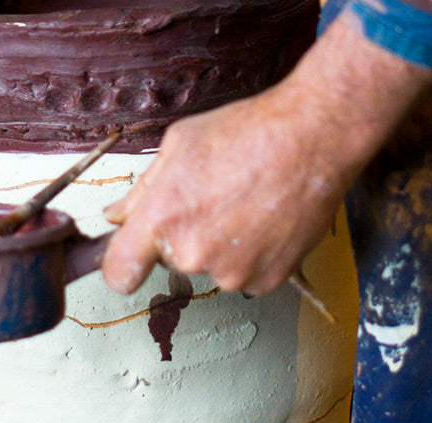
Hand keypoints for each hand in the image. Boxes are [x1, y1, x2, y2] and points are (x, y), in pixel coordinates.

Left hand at [100, 16, 431, 295]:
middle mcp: (193, 255)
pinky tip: (265, 220)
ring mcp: (232, 272)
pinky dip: (252, 255)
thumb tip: (116, 216)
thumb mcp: (179, 145)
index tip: (131, 260)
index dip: (122, 267)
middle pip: (171, 262)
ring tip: (245, 204)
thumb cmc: (248, 132)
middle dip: (183, 236)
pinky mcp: (266, 280)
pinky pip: (245, 276)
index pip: (119, 274)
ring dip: (221, 246)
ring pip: (211, 268)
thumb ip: (141, 190)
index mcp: (162, 219)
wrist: (315, 138)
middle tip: (213, 199)